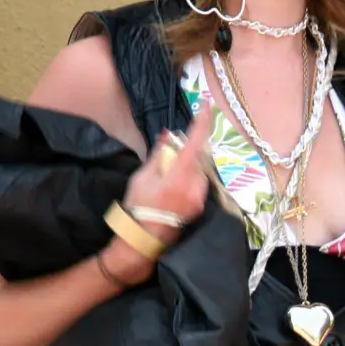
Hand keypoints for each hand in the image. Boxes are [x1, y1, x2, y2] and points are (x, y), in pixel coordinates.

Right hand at [100, 104, 212, 284]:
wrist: (144, 241)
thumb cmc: (138, 208)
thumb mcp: (142, 177)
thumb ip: (160, 155)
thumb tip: (170, 136)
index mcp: (180, 176)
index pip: (196, 142)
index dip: (202, 121)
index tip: (206, 104)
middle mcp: (195, 186)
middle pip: (197, 157)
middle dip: (185, 151)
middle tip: (167, 155)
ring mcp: (200, 197)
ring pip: (198, 170)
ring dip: (186, 166)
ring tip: (165, 179)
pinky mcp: (200, 205)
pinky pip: (197, 182)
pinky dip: (188, 178)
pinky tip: (171, 189)